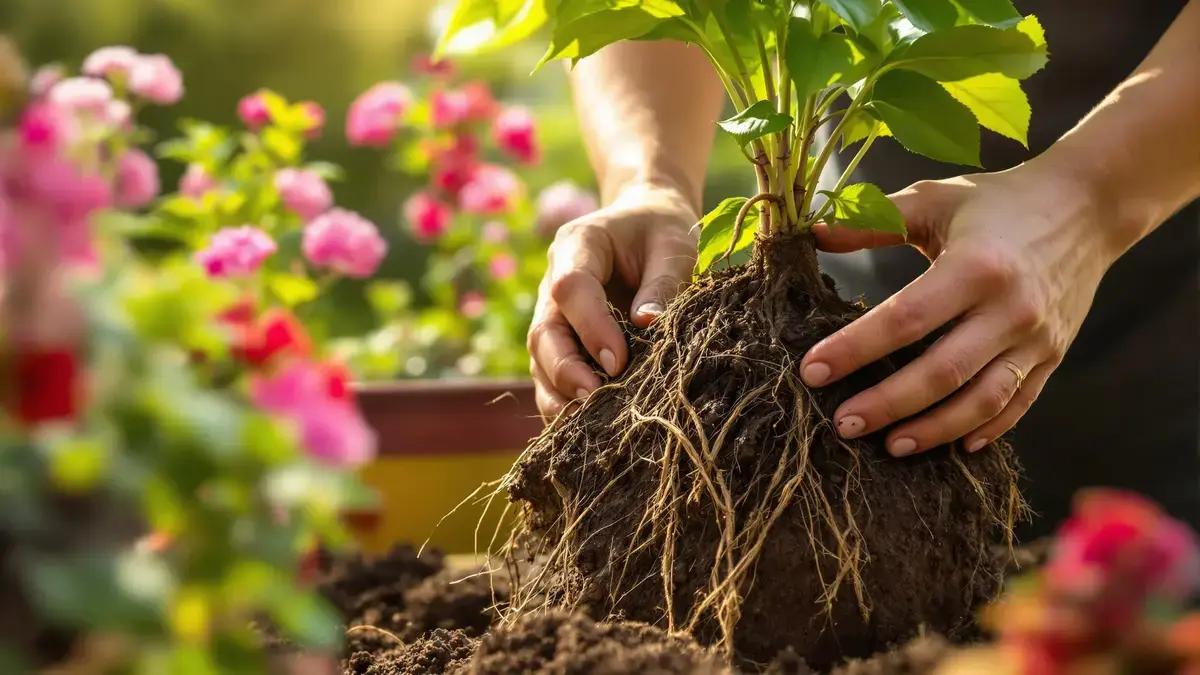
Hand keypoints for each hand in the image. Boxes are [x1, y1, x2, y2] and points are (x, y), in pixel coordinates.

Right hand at [529, 182, 698, 416]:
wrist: (646, 224)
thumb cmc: (662, 232)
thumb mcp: (674, 245)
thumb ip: (664, 280)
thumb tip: (648, 325)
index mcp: (577, 245)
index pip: (570, 288)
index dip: (590, 327)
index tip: (619, 361)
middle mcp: (553, 283)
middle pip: (543, 331)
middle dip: (565, 370)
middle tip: (594, 398)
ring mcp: (553, 314)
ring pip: (541, 359)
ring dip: (560, 394)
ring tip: (585, 426)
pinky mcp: (562, 340)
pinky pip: (551, 375)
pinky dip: (563, 402)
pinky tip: (583, 428)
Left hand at [803, 166, 1119, 455]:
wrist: (1088, 206)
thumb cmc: (997, 201)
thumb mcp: (935, 199)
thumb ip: (874, 219)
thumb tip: (812, 234)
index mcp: (976, 266)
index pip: (905, 319)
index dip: (855, 348)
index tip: (812, 371)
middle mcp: (1010, 308)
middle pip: (942, 372)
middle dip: (887, 403)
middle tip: (842, 423)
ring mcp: (1037, 338)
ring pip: (982, 400)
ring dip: (934, 430)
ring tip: (889, 446)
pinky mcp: (1053, 356)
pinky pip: (1018, 404)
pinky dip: (986, 430)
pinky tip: (953, 445)